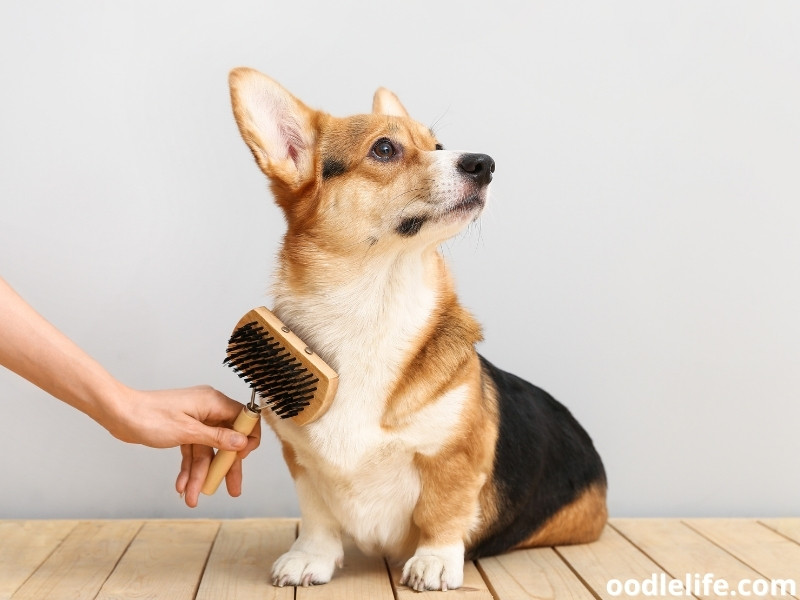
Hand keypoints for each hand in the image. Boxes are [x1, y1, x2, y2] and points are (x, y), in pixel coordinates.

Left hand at [103, 385, 260, 505]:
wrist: (118, 414)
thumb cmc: (149, 416)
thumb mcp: (186, 431)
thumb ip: (216, 437)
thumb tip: (242, 442)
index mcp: (213, 402)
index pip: (243, 419)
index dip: (247, 439)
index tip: (241, 459)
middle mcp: (207, 409)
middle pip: (226, 440)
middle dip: (225, 467)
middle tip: (232, 490)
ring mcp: (195, 420)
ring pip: (206, 450)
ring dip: (200, 474)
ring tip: (192, 497)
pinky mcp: (183, 429)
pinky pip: (192, 451)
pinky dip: (188, 468)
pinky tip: (182, 486)